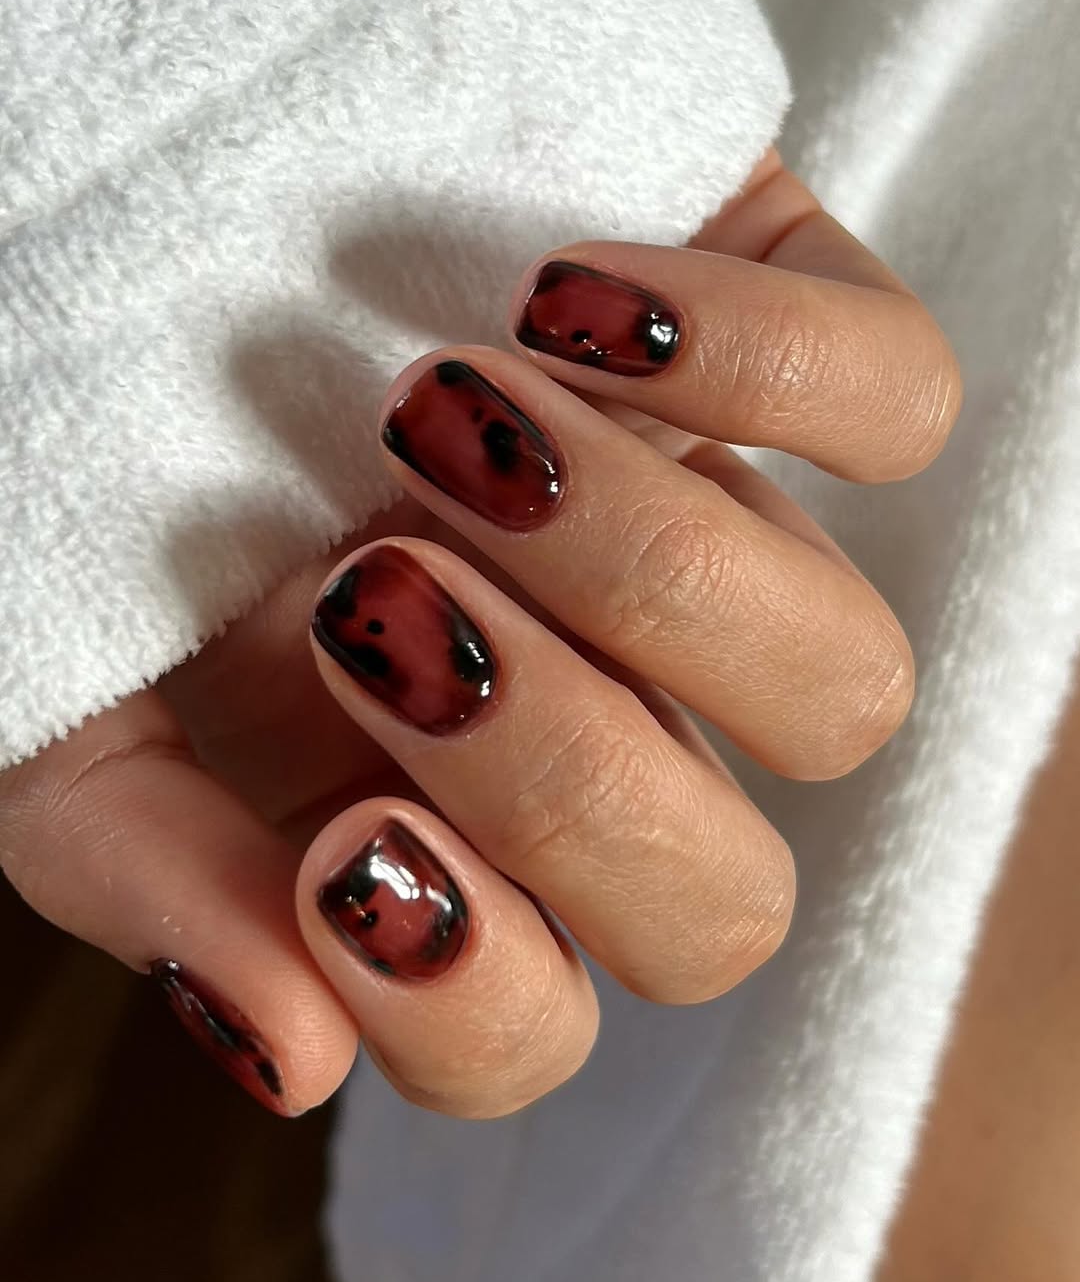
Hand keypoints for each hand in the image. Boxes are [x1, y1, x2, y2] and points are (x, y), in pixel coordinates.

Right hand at [0, 152, 959, 1117]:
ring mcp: (709, 542)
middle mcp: (602, 717)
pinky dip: (758, 360)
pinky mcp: (774, 348)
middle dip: (562, 775)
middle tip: (383, 596)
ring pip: (847, 686)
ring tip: (449, 425)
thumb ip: (148, 873)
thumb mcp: (62, 688)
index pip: (529, 1035)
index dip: (467, 991)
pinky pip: (897, 398)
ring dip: (643, 573)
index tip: (347, 833)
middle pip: (725, 910)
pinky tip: (556, 304)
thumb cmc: (87, 471)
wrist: (127, 220)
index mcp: (426, 833)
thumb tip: (293, 1061)